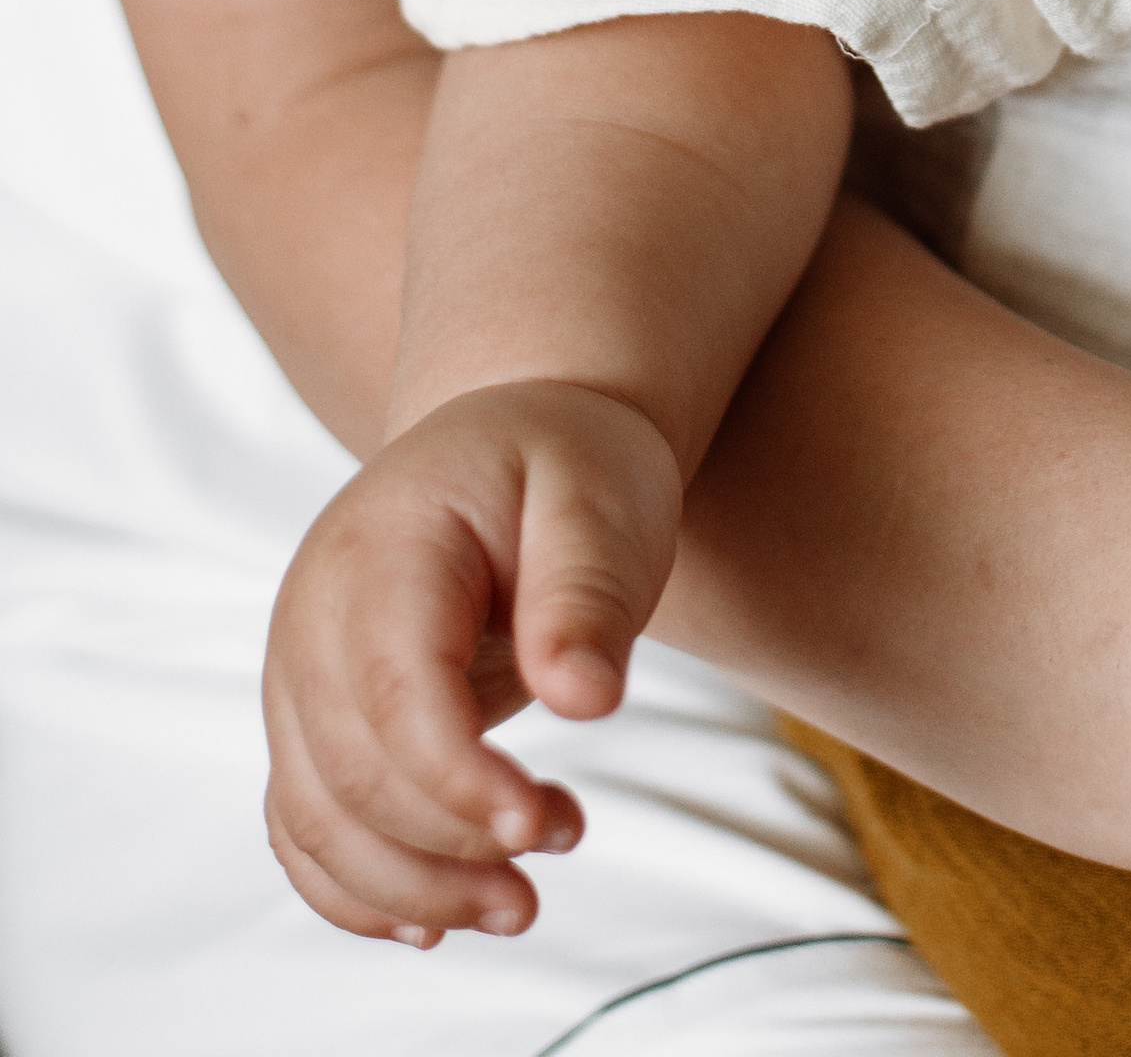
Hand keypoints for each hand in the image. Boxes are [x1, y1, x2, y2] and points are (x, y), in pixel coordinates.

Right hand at [263, 377, 684, 946]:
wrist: (512, 442)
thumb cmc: (564, 465)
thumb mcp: (601, 497)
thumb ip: (587, 592)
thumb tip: (585, 700)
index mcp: (382, 546)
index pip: (394, 691)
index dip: (459, 780)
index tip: (544, 824)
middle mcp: (312, 613)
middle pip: (349, 772)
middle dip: (448, 847)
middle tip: (559, 855)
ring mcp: (297, 670)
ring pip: (316, 818)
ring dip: (411, 887)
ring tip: (520, 904)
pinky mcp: (309, 720)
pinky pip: (303, 828)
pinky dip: (356, 891)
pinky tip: (435, 921)